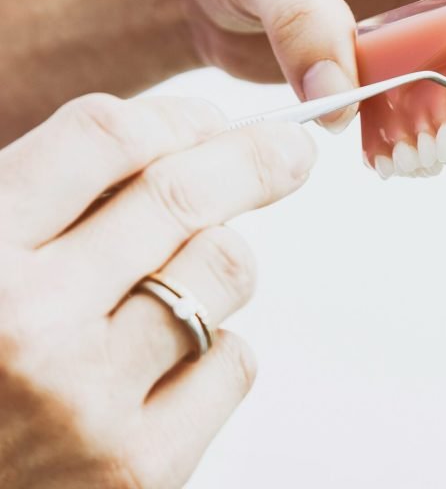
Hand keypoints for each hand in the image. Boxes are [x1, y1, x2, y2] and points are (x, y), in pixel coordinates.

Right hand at [0, 94, 314, 487]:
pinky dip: (219, 345)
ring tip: (183, 278)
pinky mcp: (140, 472)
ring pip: (224, 268)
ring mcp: (89, 403)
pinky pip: (234, 360)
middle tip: (290, 147)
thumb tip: (177, 136)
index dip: (174, 117)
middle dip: (254, 157)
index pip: (104, 138)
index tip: (210, 121)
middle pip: (183, 195)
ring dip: (221, 258)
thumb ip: (50, 202)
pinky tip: (172, 360)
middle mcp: (30, 326)